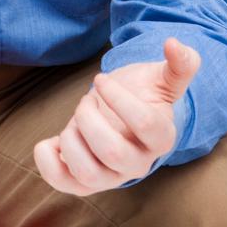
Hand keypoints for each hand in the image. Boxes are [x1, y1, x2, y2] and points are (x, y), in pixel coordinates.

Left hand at [33, 37, 199, 196]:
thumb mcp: (161, 78)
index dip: (117, 96)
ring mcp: (110, 177)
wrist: (119, 115)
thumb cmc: (141, 94)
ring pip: (87, 172)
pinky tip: (51, 140)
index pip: (144, 123)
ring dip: (71, 139)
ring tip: (74, 123)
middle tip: (87, 101)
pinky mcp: (83, 182)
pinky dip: (47, 160)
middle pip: (112, 151)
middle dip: (89, 117)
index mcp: (161, 138)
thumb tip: (174, 44)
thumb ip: (179, 64)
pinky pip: (61, 182)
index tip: (100, 79)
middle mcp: (138, 164)